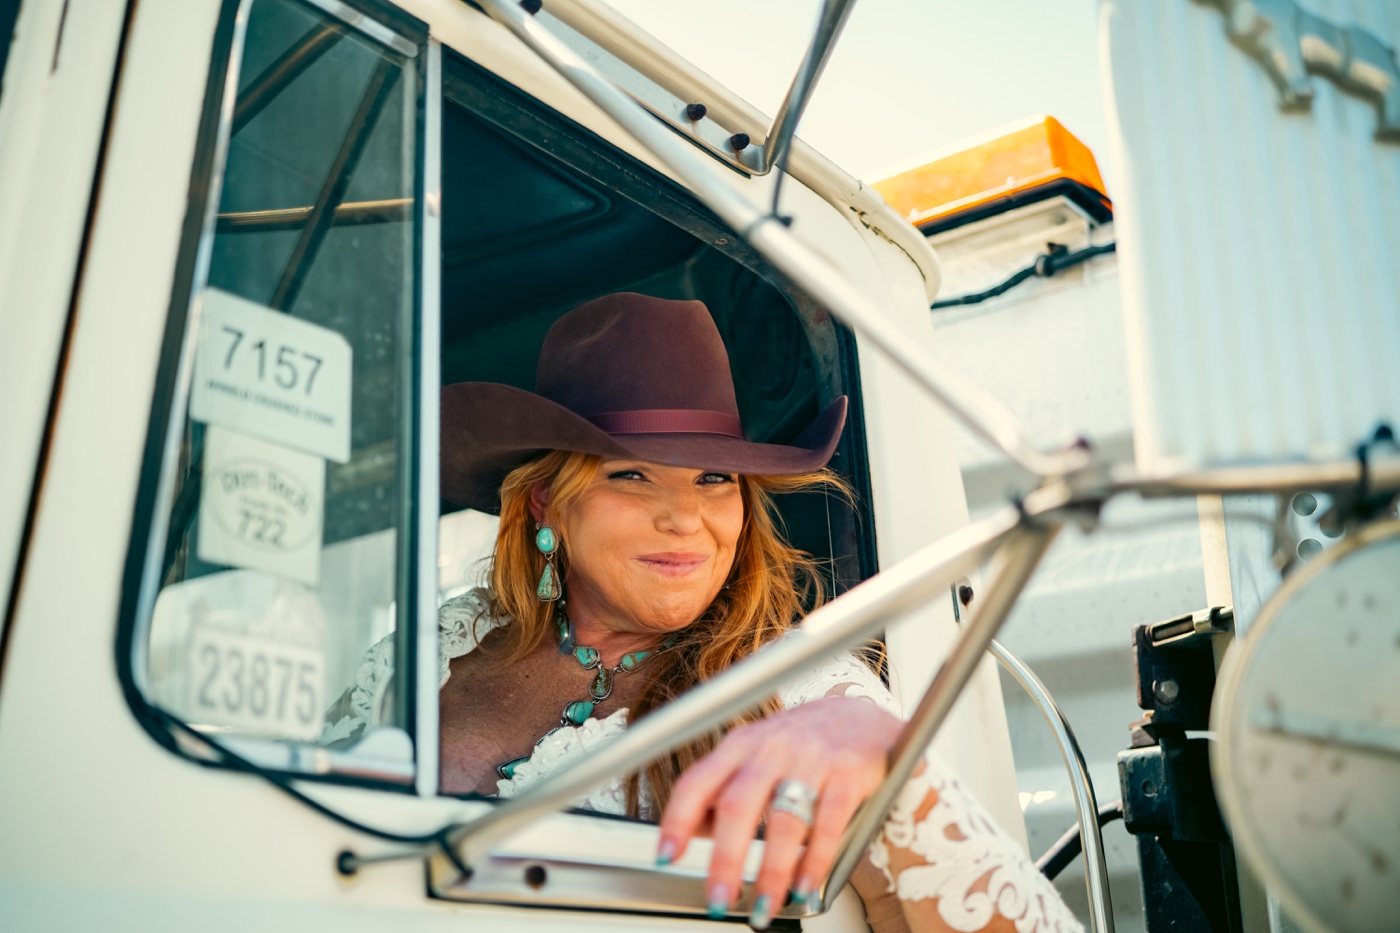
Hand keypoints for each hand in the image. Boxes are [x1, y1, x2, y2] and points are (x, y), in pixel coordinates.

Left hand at [656, 695, 903, 927]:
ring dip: (772, 871)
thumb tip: (690, 831)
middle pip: (738, 805)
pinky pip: (828, 824)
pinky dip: (815, 860)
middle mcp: (770, 749)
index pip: (697, 782)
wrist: (862, 715)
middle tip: (719, 898)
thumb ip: (723, 789)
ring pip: (784, 820)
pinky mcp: (848, 774)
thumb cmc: (801, 741)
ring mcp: (811, 759)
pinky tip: (805, 885)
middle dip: (725, 859)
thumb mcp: (754, 754)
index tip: (665, 857)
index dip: (677, 820)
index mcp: (739, 746)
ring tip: (764, 905)